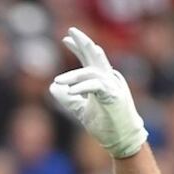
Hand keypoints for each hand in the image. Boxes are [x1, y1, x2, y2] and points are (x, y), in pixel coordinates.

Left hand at [49, 27, 146, 158]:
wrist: (121, 141)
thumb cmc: (105, 124)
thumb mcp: (80, 109)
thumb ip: (68, 98)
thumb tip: (52, 87)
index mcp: (101, 81)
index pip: (89, 59)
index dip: (79, 47)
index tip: (66, 38)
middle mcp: (108, 80)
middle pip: (96, 56)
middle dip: (83, 43)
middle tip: (70, 32)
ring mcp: (113, 87)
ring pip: (93, 72)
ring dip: (74, 76)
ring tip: (58, 81)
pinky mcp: (115, 97)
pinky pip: (97, 87)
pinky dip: (83, 87)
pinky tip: (70, 90)